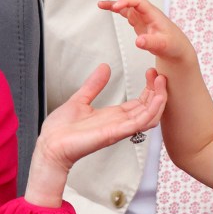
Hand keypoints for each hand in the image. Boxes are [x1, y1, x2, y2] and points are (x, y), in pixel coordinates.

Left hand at [24, 64, 166, 207]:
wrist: (50, 145)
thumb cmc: (61, 130)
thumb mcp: (80, 99)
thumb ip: (94, 85)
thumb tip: (104, 68)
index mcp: (112, 116)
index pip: (140, 103)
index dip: (149, 88)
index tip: (152, 73)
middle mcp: (119, 123)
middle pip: (148, 108)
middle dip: (157, 91)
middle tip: (160, 75)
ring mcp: (119, 129)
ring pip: (149, 116)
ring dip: (159, 99)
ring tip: (162, 83)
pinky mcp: (115, 133)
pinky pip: (139, 123)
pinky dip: (151, 110)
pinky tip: (157, 98)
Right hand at [96, 0, 192, 60]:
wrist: (175, 46)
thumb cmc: (171, 44)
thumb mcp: (162, 46)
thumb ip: (150, 43)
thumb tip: (138, 42)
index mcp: (152, 13)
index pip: (137, 1)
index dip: (126, 1)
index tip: (115, 7)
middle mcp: (146, 9)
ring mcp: (140, 13)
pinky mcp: (136, 18)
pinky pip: (123, 8)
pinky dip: (112, 5)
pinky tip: (102, 4)